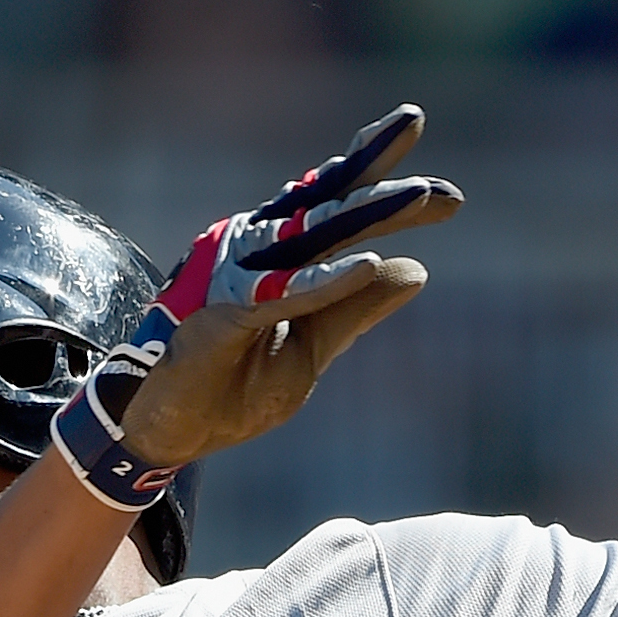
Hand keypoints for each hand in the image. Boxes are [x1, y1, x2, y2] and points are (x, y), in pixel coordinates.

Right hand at [50, 107, 460, 503]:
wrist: (166, 430)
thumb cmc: (230, 387)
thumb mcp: (311, 350)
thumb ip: (355, 309)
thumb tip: (417, 269)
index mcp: (276, 256)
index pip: (337, 212)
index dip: (389, 195)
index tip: (451, 196)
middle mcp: (255, 251)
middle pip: (329, 206)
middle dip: (386, 186)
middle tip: (446, 187)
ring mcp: (235, 276)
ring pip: (311, 235)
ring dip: (367, 216)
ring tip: (419, 198)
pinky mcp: (222, 313)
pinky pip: (282, 294)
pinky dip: (326, 281)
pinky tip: (369, 265)